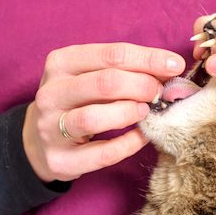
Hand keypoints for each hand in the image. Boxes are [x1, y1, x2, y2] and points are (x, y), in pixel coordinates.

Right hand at [23, 43, 185, 181]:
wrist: (40, 139)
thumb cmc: (77, 101)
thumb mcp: (91, 76)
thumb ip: (124, 69)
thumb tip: (170, 67)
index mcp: (60, 63)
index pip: (111, 55)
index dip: (148, 59)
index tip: (174, 65)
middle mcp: (51, 93)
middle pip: (104, 83)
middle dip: (142, 86)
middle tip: (160, 92)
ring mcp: (50, 127)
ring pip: (93, 117)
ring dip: (129, 112)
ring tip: (146, 111)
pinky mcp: (59, 159)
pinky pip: (100, 153)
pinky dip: (127, 145)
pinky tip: (142, 136)